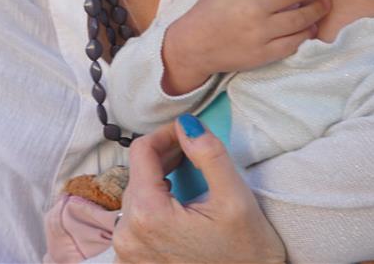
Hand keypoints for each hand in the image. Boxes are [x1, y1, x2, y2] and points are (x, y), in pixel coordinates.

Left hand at [114, 115, 284, 263]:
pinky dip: (154, 205)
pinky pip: (135, 221)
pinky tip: (177, 203)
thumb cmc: (245, 256)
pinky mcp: (134, 263)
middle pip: (136, 174)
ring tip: (185, 174)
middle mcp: (127, 236)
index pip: (142, 151)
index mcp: (147, 215)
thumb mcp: (235, 198)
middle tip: (192, 150)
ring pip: (135, 196)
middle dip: (163, 156)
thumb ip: (209, 153)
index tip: (187, 131)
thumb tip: (186, 124)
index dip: (165, 133)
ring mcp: (127, 253)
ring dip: (158, 180)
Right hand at [162, 0, 332, 93]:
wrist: (194, 45)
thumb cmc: (209, 9)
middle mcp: (256, 7)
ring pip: (300, 18)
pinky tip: (313, 27)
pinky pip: (293, 42)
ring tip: (326, 3)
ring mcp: (261, 32)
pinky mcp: (264, 53)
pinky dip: (306, 34)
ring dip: (317, 9)